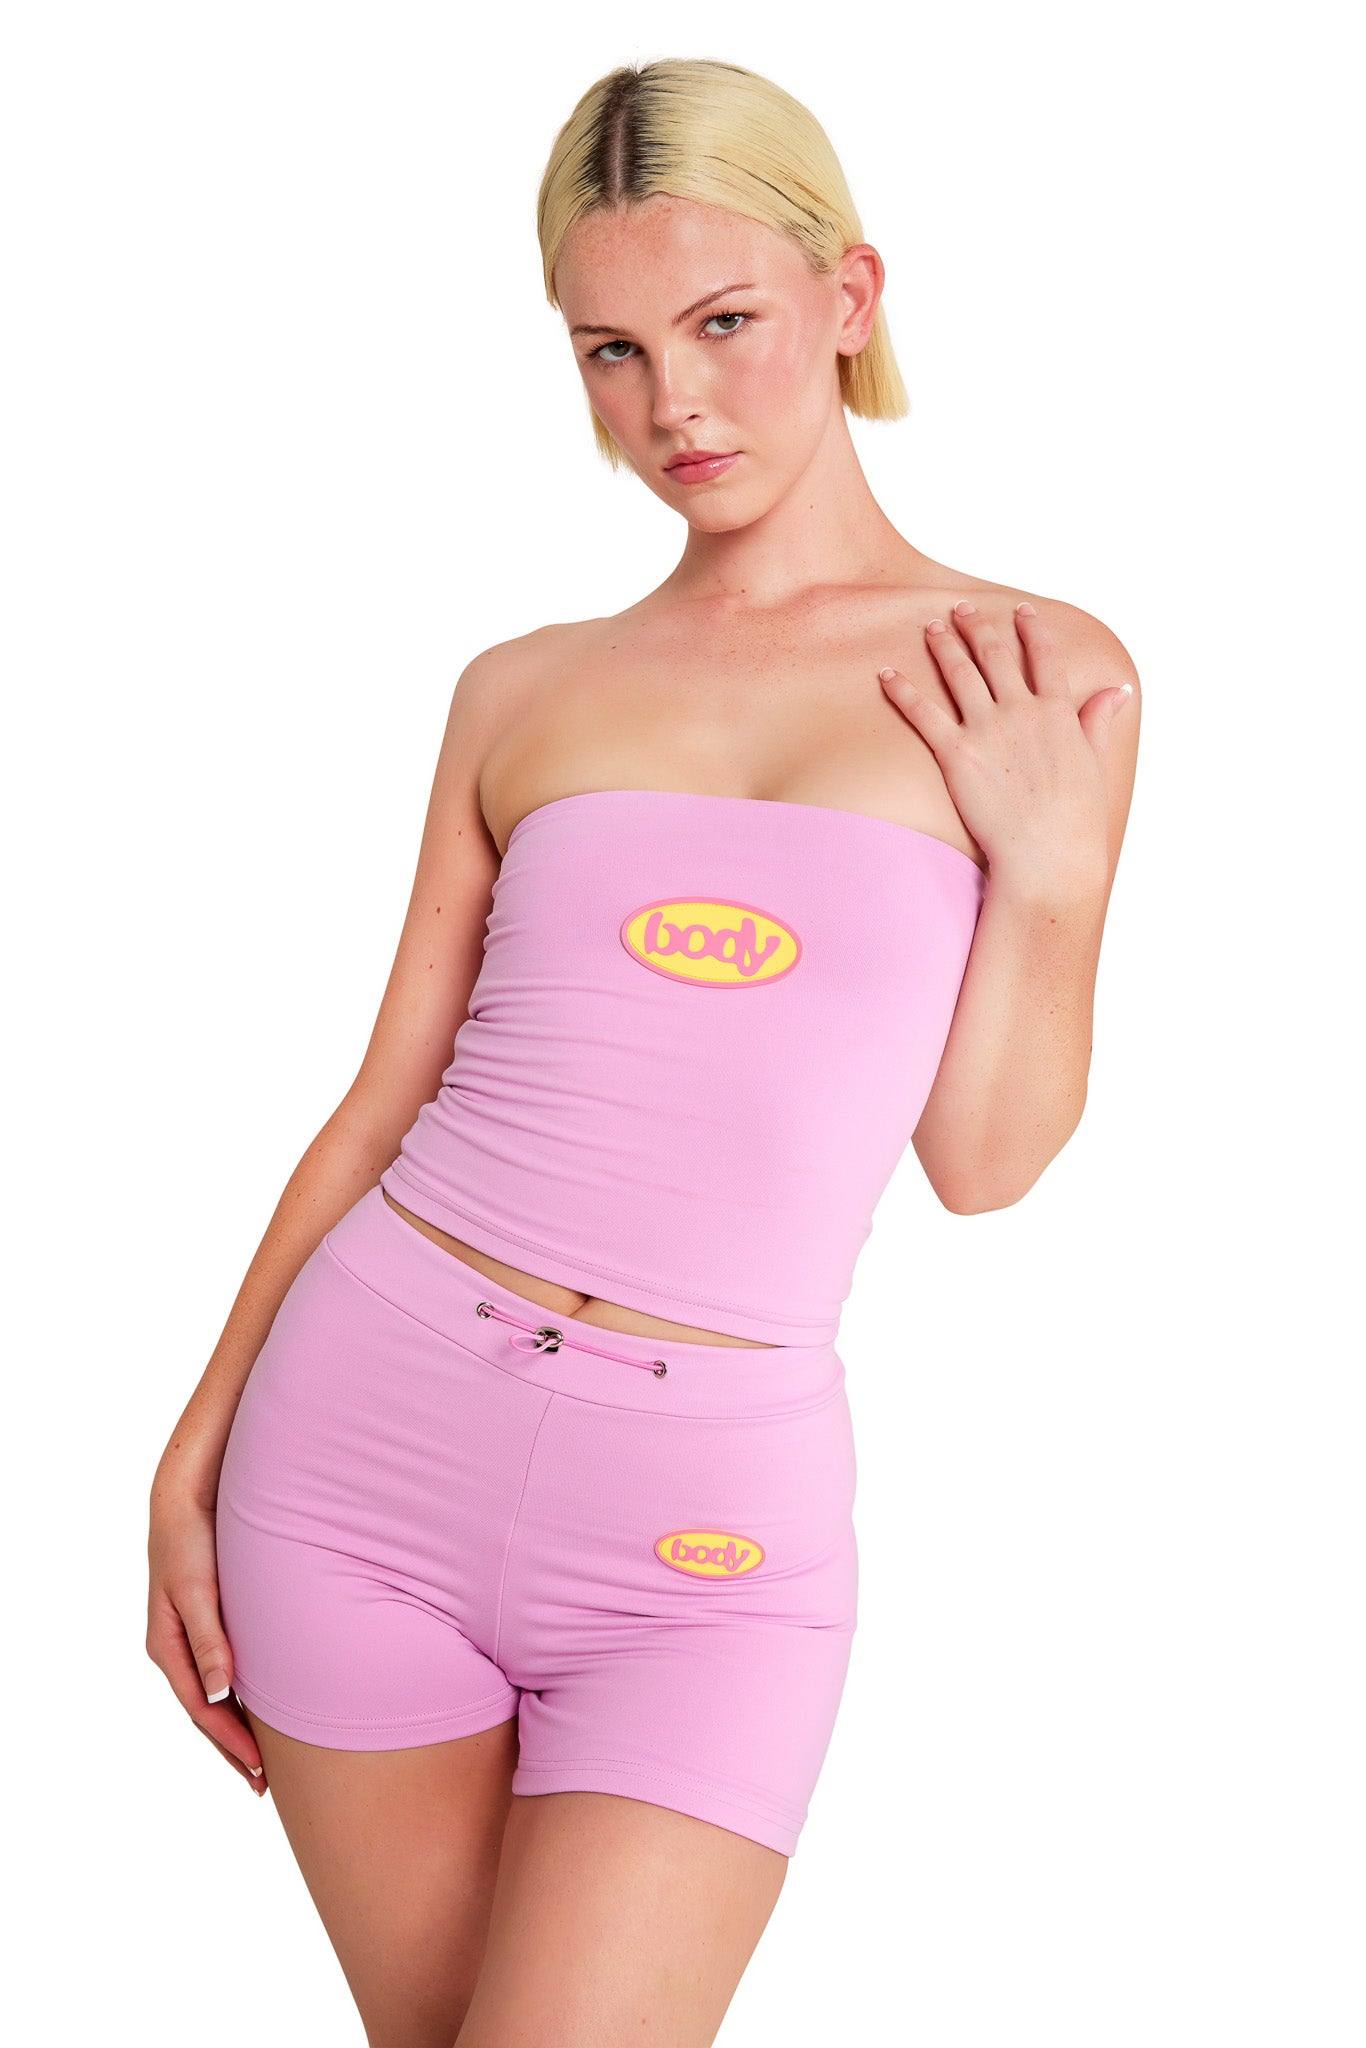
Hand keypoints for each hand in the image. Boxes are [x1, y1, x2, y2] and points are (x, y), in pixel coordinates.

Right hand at [146, 1474, 266, 1795]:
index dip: (230, 1742)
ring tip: (265, 1760)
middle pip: (205, 1712)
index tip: (258, 1770)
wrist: (188, 1498)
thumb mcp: (198, 1590)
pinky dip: (241, 1696)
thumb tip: (217, 1695)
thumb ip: (208, 1640)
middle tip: (264, 1784)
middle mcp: (177, 1648)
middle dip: (233, 1748)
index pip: (201, 1710)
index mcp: (167, 1646)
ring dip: (237, 1727)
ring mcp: (192, 1637)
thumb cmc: (193, 1540)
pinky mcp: (210, 1622)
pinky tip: (263, 1706)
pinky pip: (225, 1670)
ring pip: (215, 1695)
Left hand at [877, 600, 1131, 892]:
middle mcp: (1022, 712)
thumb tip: (1119, 689)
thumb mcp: (1095, 763)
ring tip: (931, 628)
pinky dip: (902, 690)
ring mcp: (988, 730)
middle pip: (995, 656)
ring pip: (959, 674)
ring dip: (943, 646)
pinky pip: (923, 713)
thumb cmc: (1076, 820)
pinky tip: (886, 674)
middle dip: (977, 628)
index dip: (1032, 629)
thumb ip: (1097, 720)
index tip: (1021, 610)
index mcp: (1059, 712)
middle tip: (961, 609)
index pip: (1045, 656)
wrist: (1049, 856)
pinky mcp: (956, 754)